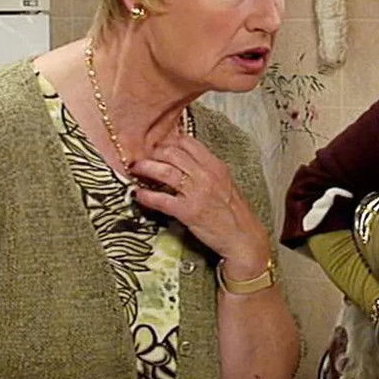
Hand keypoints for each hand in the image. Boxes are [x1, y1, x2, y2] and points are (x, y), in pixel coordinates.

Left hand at [131, 135, 269, 276]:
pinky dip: (146, 195)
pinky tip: (137, 194)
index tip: (157, 146)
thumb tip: (183, 161)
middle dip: (153, 153)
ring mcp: (197, 193)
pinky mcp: (188, 212)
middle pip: (172, 152)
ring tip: (135, 170)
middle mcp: (206, 175)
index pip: (188, 142)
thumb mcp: (225, 183)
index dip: (168, 141)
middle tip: (142, 158)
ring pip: (164, 171)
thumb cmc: (234, 213)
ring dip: (145, 168)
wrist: (244, 237)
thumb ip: (206, 170)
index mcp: (216, 166)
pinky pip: (161, 200)